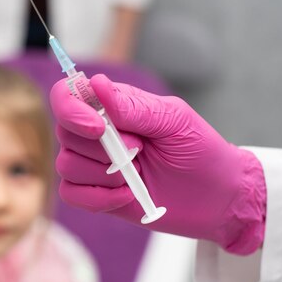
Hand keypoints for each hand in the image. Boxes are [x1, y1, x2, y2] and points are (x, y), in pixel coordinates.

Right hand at [50, 74, 266, 254]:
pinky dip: (97, 198)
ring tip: (137, 176)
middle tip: (139, 152)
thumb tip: (97, 83)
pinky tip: (126, 196)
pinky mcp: (94, 193)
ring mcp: (93, 164)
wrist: (216, 198)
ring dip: (103, 174)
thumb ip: (133, 107)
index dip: (71, 110)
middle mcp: (96, 132)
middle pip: (64, 132)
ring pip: (66, 164)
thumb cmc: (200, 151)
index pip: (67, 95)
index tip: (98, 128)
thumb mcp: (174, 122)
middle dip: (101, 148)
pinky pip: (71, 194)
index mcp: (112, 105)